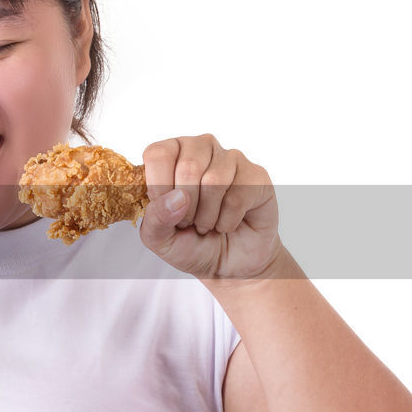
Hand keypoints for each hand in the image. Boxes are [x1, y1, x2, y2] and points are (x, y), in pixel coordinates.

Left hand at [138, 134, 283, 279]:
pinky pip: (237, 198)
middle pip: (187, 167)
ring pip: (214, 181)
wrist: (227, 263)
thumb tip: (177, 198)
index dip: (158, 189)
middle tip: (189, 221)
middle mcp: (201, 148)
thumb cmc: (189, 243)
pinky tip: (227, 224)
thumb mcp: (159, 238)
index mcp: (170, 154)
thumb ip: (155, 218)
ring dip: (206, 217)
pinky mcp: (256, 176)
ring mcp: (231, 159)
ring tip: (207, 224)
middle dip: (185, 208)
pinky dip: (226, 222)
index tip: (166, 211)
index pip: (157, 154)